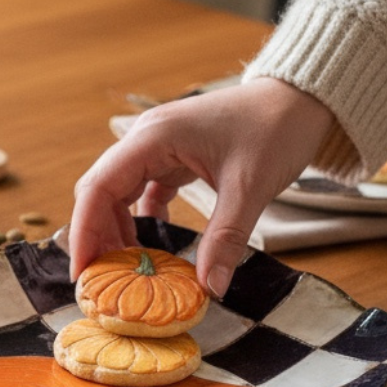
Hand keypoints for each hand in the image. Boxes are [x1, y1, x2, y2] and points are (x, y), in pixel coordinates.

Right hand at [69, 78, 337, 295]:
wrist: (302, 97)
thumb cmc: (276, 128)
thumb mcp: (251, 186)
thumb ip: (226, 238)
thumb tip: (210, 288)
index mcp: (153, 138)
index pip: (98, 188)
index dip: (84, 232)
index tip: (83, 272)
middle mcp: (145, 140)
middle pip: (99, 192)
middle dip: (96, 237)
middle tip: (100, 280)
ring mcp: (157, 148)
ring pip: (117, 194)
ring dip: (116, 231)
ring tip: (125, 270)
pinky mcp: (172, 158)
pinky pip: (141, 194)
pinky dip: (140, 222)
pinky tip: (150, 249)